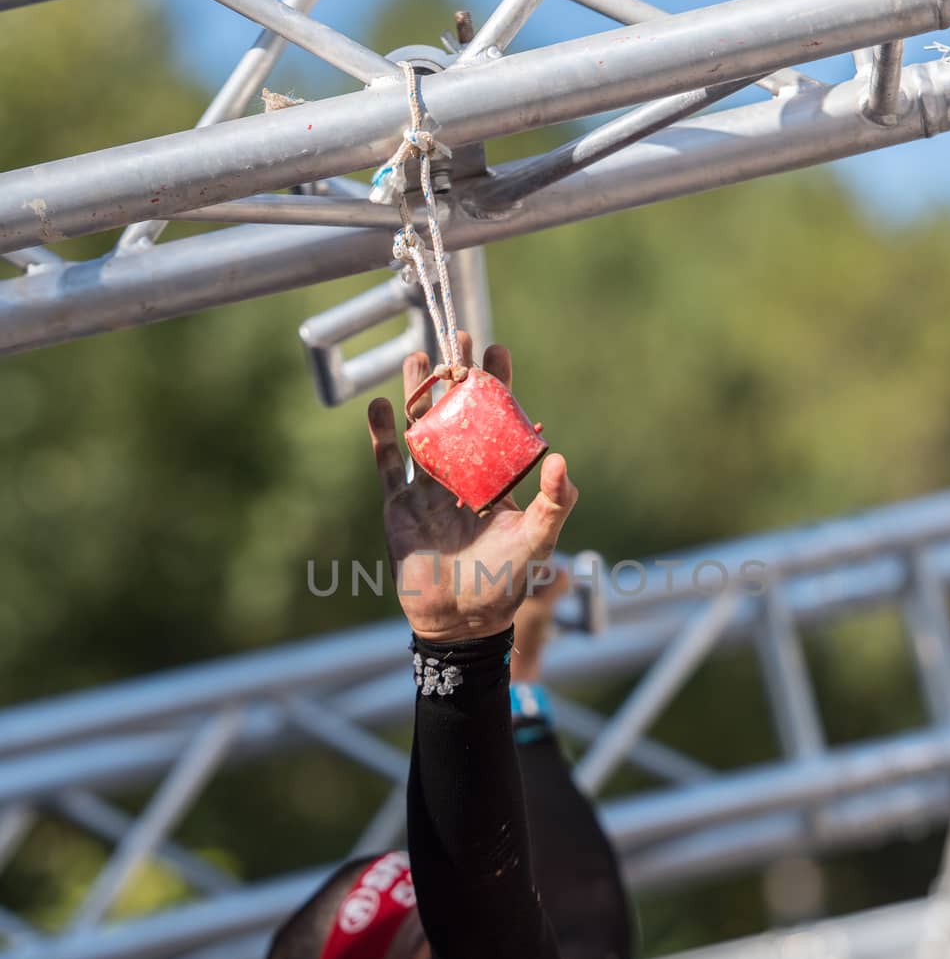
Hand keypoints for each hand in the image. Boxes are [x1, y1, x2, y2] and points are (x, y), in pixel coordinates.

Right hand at [368, 336, 578, 642]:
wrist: (460, 621)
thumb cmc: (505, 584)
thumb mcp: (538, 540)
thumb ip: (553, 502)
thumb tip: (560, 458)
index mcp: (495, 480)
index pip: (497, 422)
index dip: (498, 387)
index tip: (497, 351)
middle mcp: (461, 478)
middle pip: (457, 416)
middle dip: (457, 378)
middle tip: (458, 336)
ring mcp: (427, 490)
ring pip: (421, 431)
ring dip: (418, 395)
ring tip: (418, 357)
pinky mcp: (399, 506)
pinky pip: (387, 465)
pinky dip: (382, 435)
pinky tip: (379, 405)